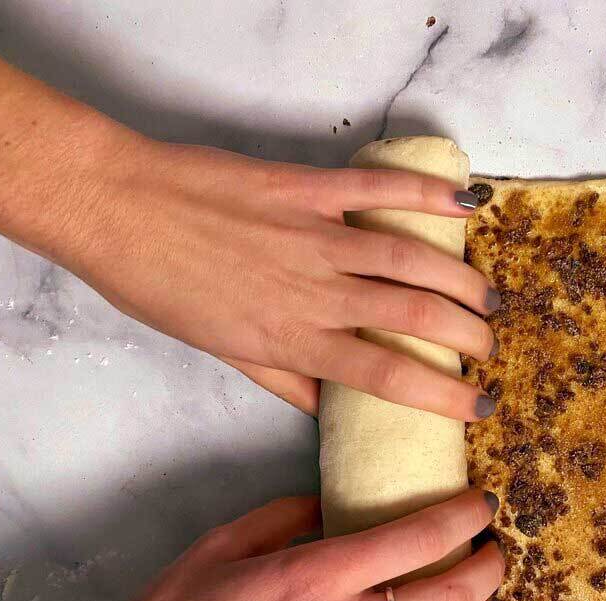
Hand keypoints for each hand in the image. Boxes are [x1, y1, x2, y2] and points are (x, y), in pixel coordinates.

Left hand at [62, 140, 499, 417]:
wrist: (115, 208)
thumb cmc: (159, 286)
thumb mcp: (220, 350)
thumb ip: (282, 378)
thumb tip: (325, 408)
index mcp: (293, 340)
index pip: (387, 376)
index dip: (446, 396)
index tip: (481, 406)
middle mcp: (315, 292)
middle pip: (417, 318)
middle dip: (469, 338)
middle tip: (490, 347)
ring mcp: (315, 235)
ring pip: (412, 260)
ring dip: (462, 281)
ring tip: (490, 299)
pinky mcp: (308, 187)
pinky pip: (379, 190)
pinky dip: (428, 193)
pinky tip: (467, 203)